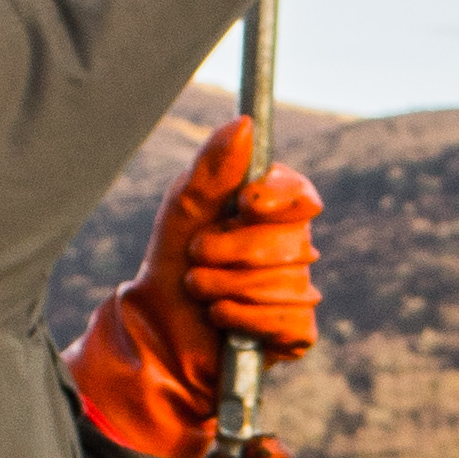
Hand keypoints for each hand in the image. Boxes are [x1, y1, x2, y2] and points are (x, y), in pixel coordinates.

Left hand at [61, 116, 322, 457]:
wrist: (156, 331)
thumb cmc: (171, 265)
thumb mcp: (183, 211)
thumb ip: (212, 168)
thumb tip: (244, 125)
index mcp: (271, 212)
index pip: (302, 196)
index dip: (278, 199)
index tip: (244, 204)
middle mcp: (293, 248)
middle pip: (290, 242)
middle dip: (231, 253)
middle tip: (197, 260)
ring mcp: (299, 290)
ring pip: (284, 284)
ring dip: (227, 289)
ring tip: (201, 292)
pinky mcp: (297, 332)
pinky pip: (288, 321)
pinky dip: (245, 320)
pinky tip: (222, 319)